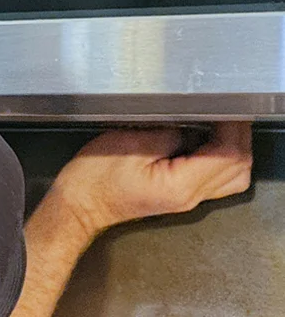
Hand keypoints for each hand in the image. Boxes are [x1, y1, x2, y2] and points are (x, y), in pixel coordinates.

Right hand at [50, 123, 252, 243]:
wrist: (77, 208)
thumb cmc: (93, 181)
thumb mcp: (129, 143)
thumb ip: (169, 132)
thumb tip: (190, 125)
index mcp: (180, 185)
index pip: (229, 155)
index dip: (233, 127)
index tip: (226, 108)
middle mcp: (189, 197)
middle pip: (239, 167)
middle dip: (238, 136)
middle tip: (225, 113)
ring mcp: (186, 199)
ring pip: (233, 176)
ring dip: (233, 149)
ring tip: (218, 126)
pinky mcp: (179, 195)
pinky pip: (216, 179)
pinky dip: (220, 158)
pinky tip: (205, 143)